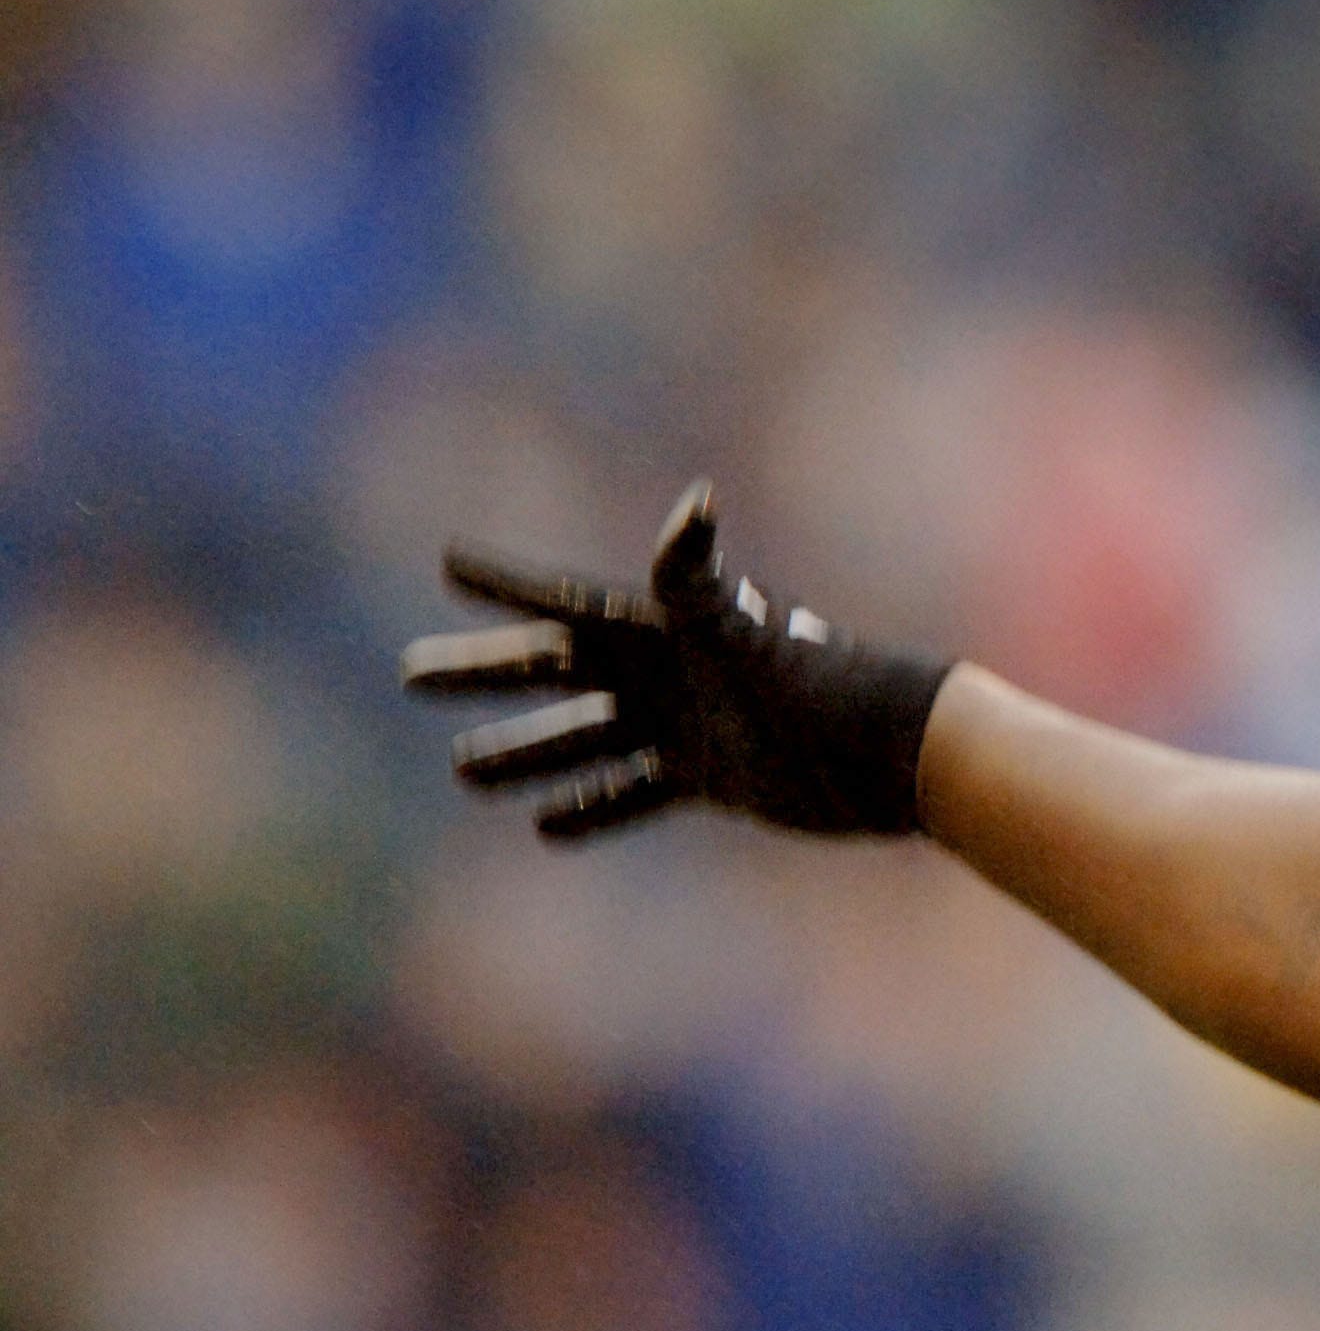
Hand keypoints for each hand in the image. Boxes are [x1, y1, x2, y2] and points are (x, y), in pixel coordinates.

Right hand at [404, 482, 949, 840]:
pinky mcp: (713, 776)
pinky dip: (592, 809)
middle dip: (487, 670)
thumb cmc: (823, 686)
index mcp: (666, 631)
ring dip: (528, 754)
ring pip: (587, 738)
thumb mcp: (742, 637)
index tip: (447, 562)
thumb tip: (694, 501)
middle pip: (559, 669)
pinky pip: (636, 793)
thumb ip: (699, 579)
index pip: (567, 604)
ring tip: (462, 771)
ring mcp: (688, 725)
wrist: (895, 754)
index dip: (507, 586)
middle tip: (412, 672)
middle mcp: (670, 672)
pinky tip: (544, 829)